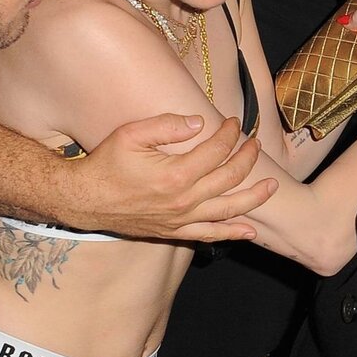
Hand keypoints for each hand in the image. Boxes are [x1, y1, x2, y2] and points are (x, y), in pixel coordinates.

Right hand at [61, 114, 277, 240]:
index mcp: (175, 174)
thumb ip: (166, 126)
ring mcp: (181, 219)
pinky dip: (233, 233)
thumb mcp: (131, 134)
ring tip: (271, 186)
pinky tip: (251, 230)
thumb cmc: (106, 164)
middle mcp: (183, 200)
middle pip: (229, 178)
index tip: (234, 121)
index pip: (215, 151)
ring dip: (253, 197)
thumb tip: (199, 122)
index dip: (229, 133)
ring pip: (228, 209)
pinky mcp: (176, 231)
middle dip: (247, 158)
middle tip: (253, 144)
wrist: (85, 199)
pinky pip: (211, 234)